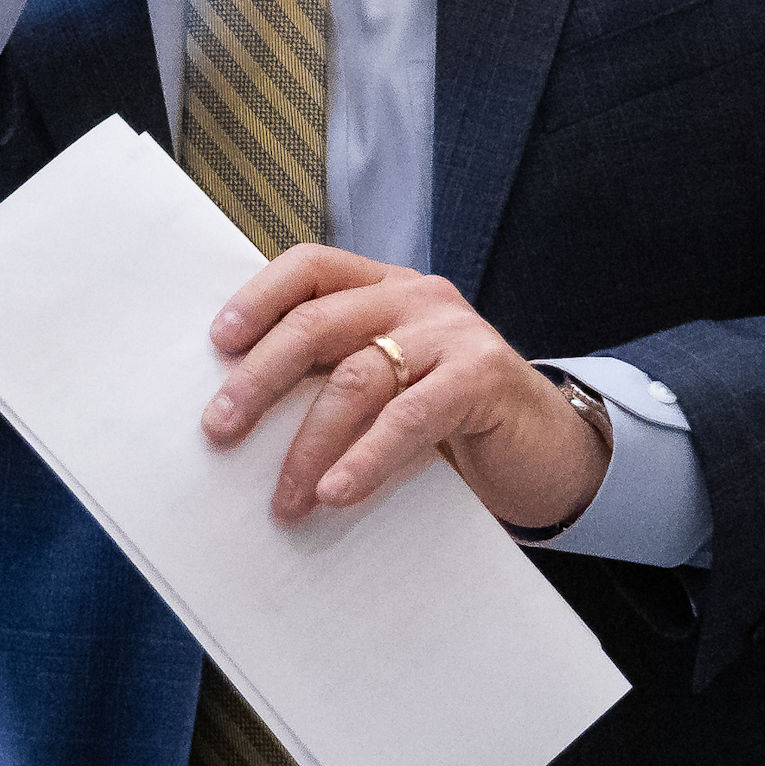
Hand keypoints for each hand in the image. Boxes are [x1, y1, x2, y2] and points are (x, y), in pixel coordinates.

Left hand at [200, 247, 607, 532]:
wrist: (546, 450)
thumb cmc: (451, 420)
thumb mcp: (390, 385)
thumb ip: (337, 378)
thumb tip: (242, 415)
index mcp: (385, 287)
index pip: (311, 267)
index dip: (260, 297)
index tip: (218, 342)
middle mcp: (416, 298)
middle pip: (318, 321)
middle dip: (261, 377)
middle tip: (219, 429)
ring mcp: (452, 333)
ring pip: (357, 376)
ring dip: (309, 443)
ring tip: (285, 498)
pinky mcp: (482, 376)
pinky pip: (410, 416)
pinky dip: (367, 457)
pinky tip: (338, 492)